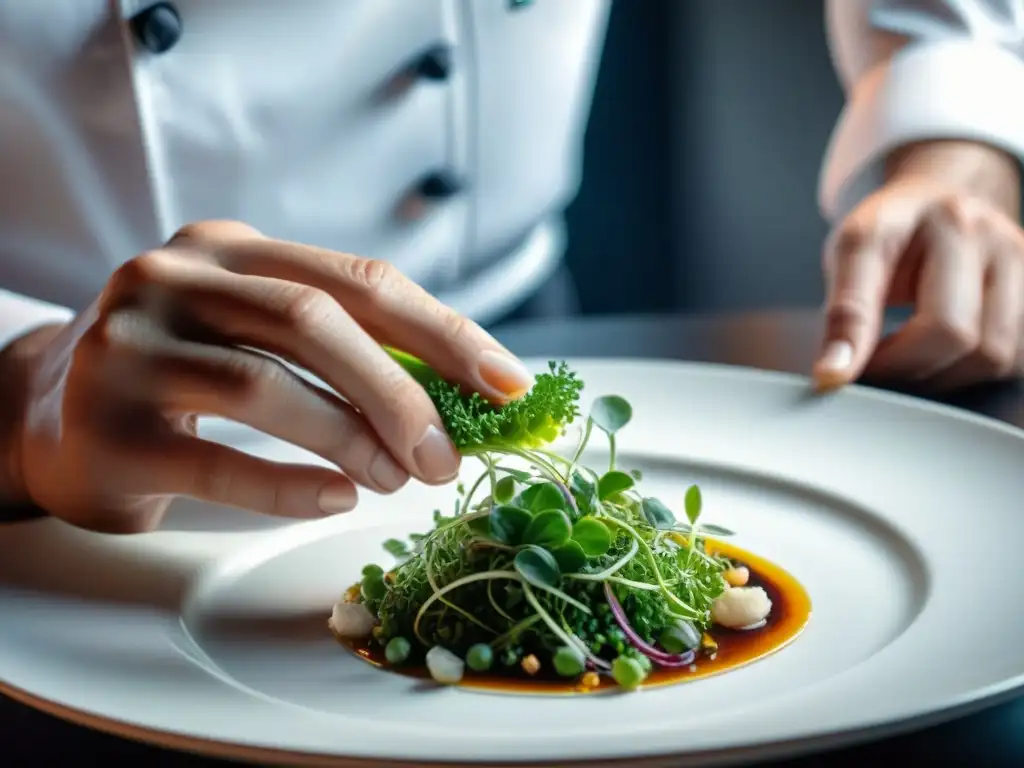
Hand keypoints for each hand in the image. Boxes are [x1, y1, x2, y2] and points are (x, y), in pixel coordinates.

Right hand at [7, 221, 533, 532]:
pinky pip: (219, 458)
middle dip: (400, 393)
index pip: (360, 279)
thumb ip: (343, 347)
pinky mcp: (109, 426)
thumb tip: (460, 398)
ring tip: (395, 479)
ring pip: (267, 385)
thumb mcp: (254, 332)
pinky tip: (337, 498)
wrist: (49, 413)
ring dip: (352, 438)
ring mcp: (131, 348)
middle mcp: (174, 278)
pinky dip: (290, 484)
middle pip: (316, 322)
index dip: (443, 332)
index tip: (507, 384)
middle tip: (446, 456)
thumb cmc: (182, 375)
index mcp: (230, 249)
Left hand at [814, 141, 1023, 392]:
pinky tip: (954, 352)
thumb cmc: (895, 235)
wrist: (945, 199)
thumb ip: (843, 314)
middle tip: (882, 363)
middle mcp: (974, 229)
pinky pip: (1019, 357)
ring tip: (917, 355)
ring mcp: (1019, 254)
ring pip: (994, 355)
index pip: (876, 292)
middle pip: (953, 334)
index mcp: (905, 217)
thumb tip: (833, 375)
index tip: (833, 380)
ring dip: (948, 373)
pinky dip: (981, 369)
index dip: (856, 343)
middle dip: (909, 367)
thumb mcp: (850, 256)